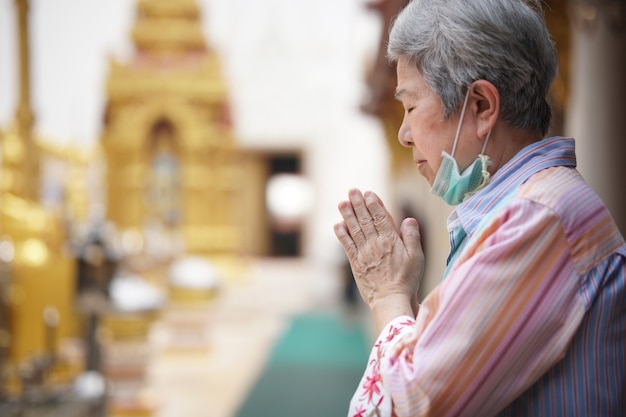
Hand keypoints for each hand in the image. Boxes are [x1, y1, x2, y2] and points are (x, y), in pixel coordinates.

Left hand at [334, 189, 424, 329]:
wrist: (390, 299)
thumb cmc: (407, 279)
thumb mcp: (417, 257)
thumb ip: (412, 236)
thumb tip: (408, 219)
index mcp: (391, 241)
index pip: (381, 217)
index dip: (374, 204)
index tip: (368, 193)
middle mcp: (375, 244)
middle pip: (365, 220)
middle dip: (358, 204)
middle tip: (352, 191)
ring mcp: (364, 253)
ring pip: (354, 230)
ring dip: (348, 215)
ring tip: (342, 203)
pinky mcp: (356, 263)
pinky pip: (347, 245)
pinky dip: (342, 235)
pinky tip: (337, 225)